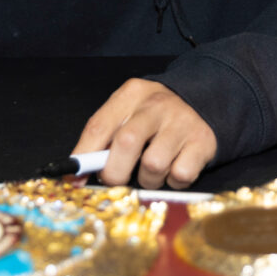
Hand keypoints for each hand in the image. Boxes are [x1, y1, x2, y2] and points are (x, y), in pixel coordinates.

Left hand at [72, 78, 216, 189]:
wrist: (202, 102)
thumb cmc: (153, 116)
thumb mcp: (128, 113)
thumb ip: (103, 138)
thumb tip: (76, 175)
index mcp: (130, 94)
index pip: (99, 125)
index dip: (83, 156)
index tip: (74, 179)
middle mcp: (156, 105)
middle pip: (126, 143)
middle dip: (115, 173)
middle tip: (116, 180)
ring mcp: (181, 122)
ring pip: (153, 165)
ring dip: (147, 180)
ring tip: (150, 171)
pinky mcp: (202, 142)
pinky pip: (180, 175)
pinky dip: (173, 181)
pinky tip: (173, 168)